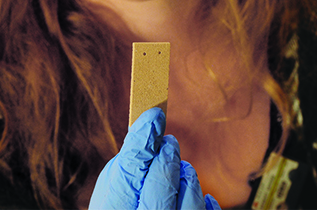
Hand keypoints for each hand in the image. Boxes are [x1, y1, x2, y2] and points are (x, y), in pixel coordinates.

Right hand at [88, 108, 220, 209]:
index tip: (154, 116)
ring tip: (180, 170)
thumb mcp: (112, 197)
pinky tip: (195, 195)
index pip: (127, 175)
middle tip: (169, 142)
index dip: (142, 142)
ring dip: (186, 178)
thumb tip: (147, 136)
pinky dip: (204, 202)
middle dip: (166, 159)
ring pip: (189, 203)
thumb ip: (125, 172)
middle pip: (160, 191)